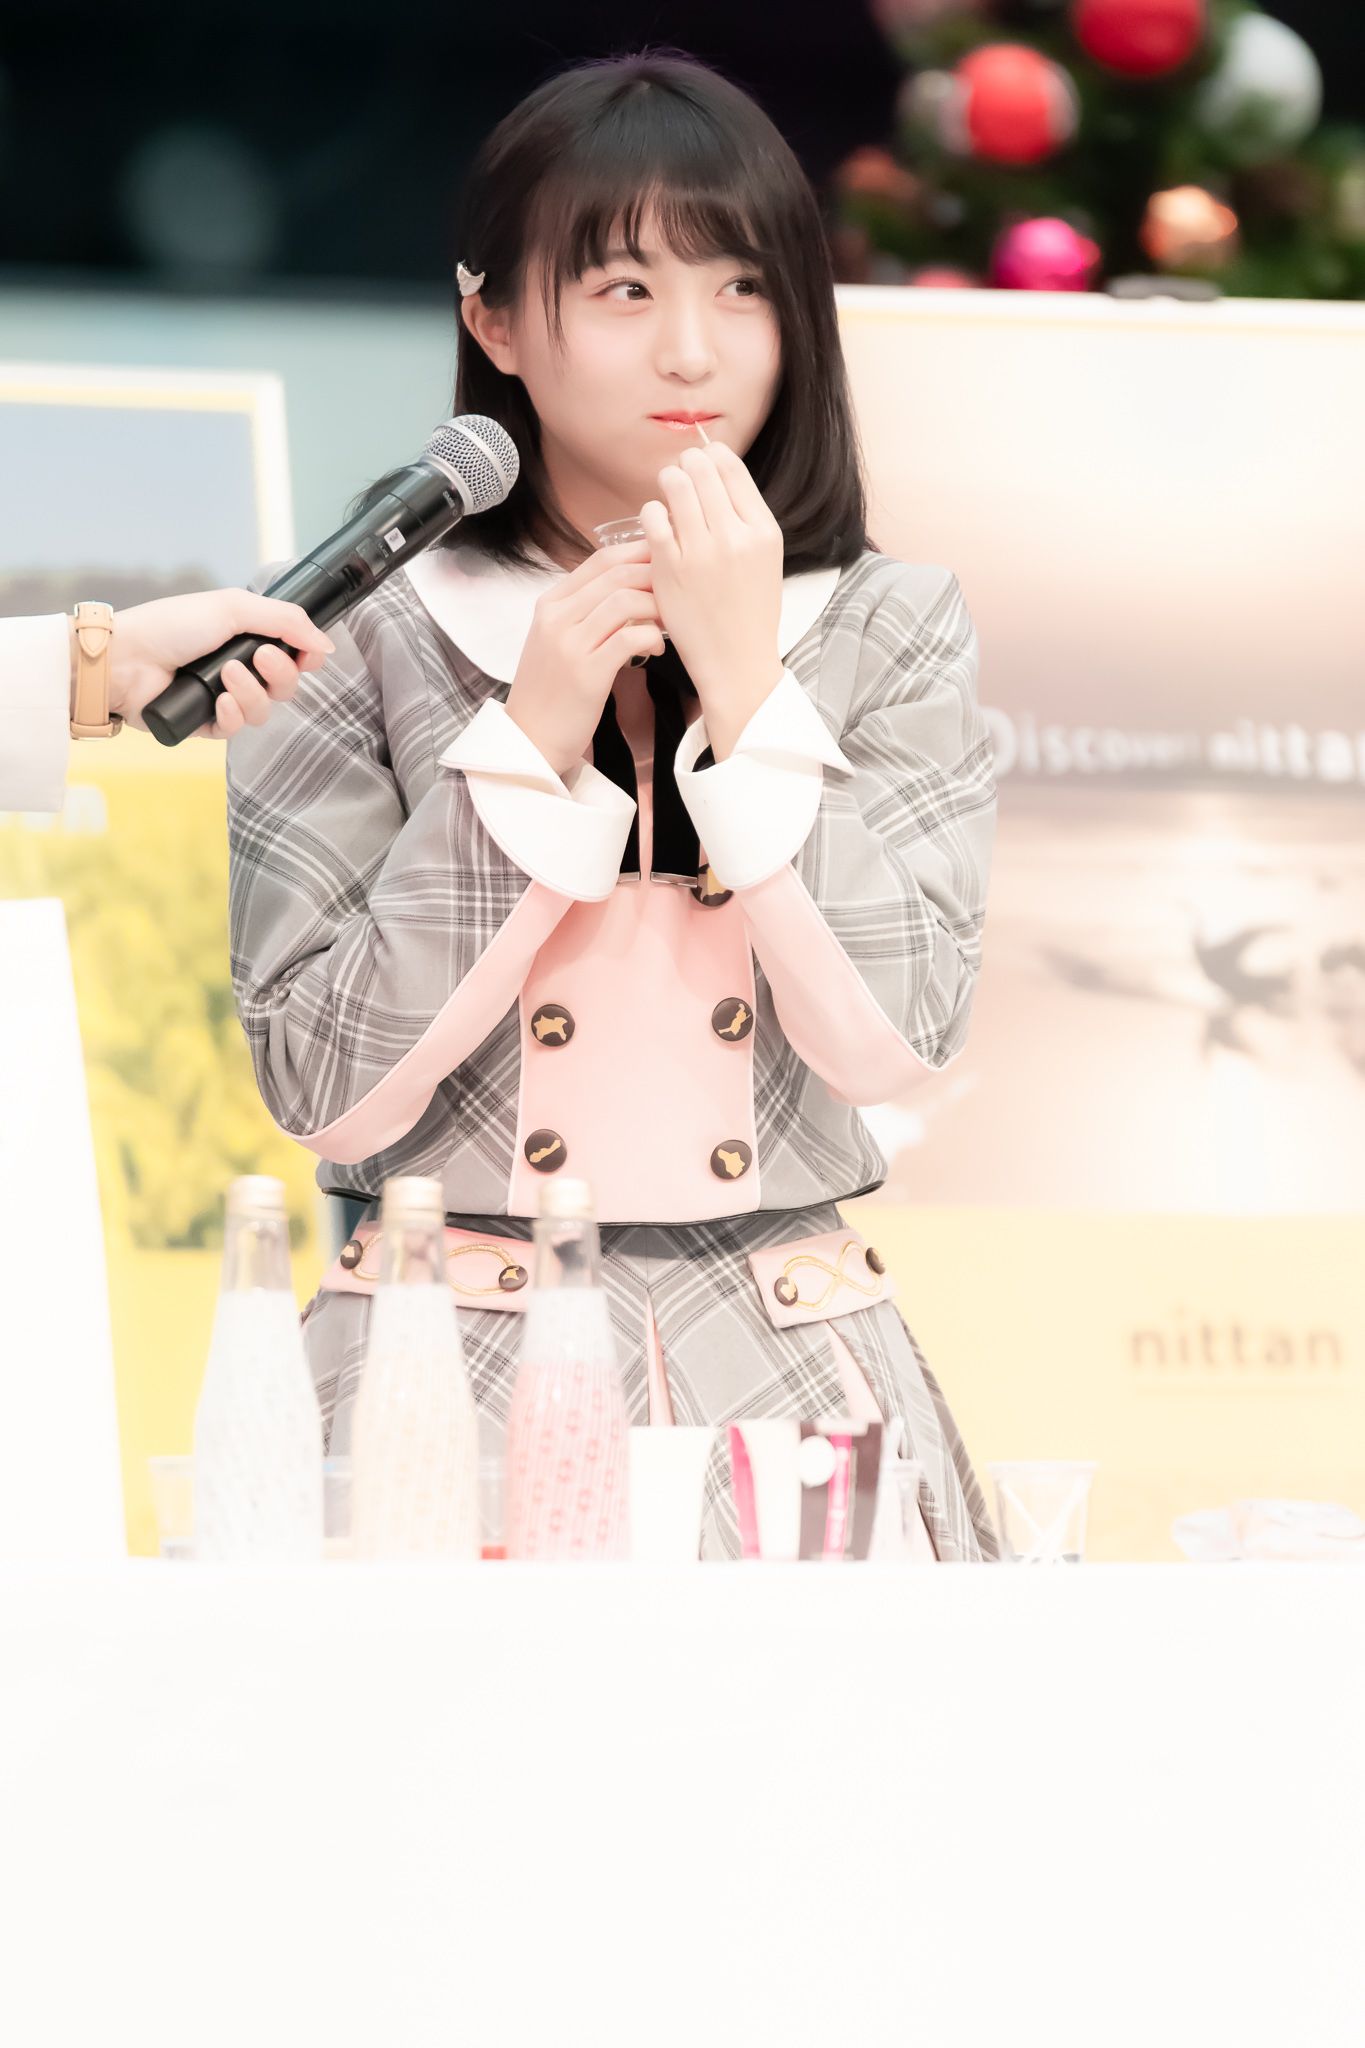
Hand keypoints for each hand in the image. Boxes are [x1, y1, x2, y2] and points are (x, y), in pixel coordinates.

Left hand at [106, 590, 335, 737]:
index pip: (294, 656)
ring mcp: (222, 699)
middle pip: (285, 686)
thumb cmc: (172, 624)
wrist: (126, 658)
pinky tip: (218, 703)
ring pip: (263, 711)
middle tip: (260, 658)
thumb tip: (327, 644)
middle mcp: (238, 669)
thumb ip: (286, 621)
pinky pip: (236, 730)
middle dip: (280, 674)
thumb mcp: (234, 607)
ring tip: (226, 676)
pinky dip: (232, 716)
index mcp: (245, 639)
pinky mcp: (205, 725)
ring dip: (252, 693)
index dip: (306, 659)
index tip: (308, 656)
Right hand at [504, 539, 663, 779]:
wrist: (530, 740)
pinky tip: (659, 649)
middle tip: (680, 590)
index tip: (667, 559)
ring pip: (624, 600)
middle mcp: (556, 616)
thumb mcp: (558, 641)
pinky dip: (652, 637)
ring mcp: (568, 643)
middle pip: (616, 574)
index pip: (600, 559)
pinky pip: (630, 638)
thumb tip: (631, 589)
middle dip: (655, 576)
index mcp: (550, 604)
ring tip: (671, 622)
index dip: (639, 552)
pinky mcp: (586, 672)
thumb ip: (585, 613)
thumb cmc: (552, 693)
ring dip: (657, 606)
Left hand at [639, 442, 783, 758]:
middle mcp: (736, 537)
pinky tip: (658, 526)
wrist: (736, 663)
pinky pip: (653, 515)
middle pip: (701, 468)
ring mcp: (701, 551)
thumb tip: (716, 469)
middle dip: (687, 466)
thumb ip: (745, 518)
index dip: (711, 457)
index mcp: (764, 531)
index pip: (731, 467)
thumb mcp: (765, 559)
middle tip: (681, 477)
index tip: (702, 463)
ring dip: (668, 483)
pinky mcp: (670, 567)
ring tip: (668, 498)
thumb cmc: (750, 612)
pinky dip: (652, 513)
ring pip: (675, 484)